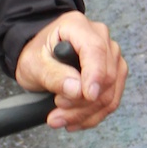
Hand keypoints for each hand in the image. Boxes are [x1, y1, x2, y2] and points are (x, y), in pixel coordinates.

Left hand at [15, 13, 126, 129]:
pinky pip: (111, 100)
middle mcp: (100, 37)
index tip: (87, 95)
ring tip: (59, 119)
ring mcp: (110, 56)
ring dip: (86, 113)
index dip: (94, 75)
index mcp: (77, 26)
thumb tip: (77, 90)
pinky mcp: (114, 74)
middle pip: (106, 76)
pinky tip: (73, 121)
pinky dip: (92, 115)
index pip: (95, 50)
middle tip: (56, 112)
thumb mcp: (32, 64)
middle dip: (82, 102)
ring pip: (110, 92)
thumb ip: (53, 75)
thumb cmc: (36, 55)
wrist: (40, 56)